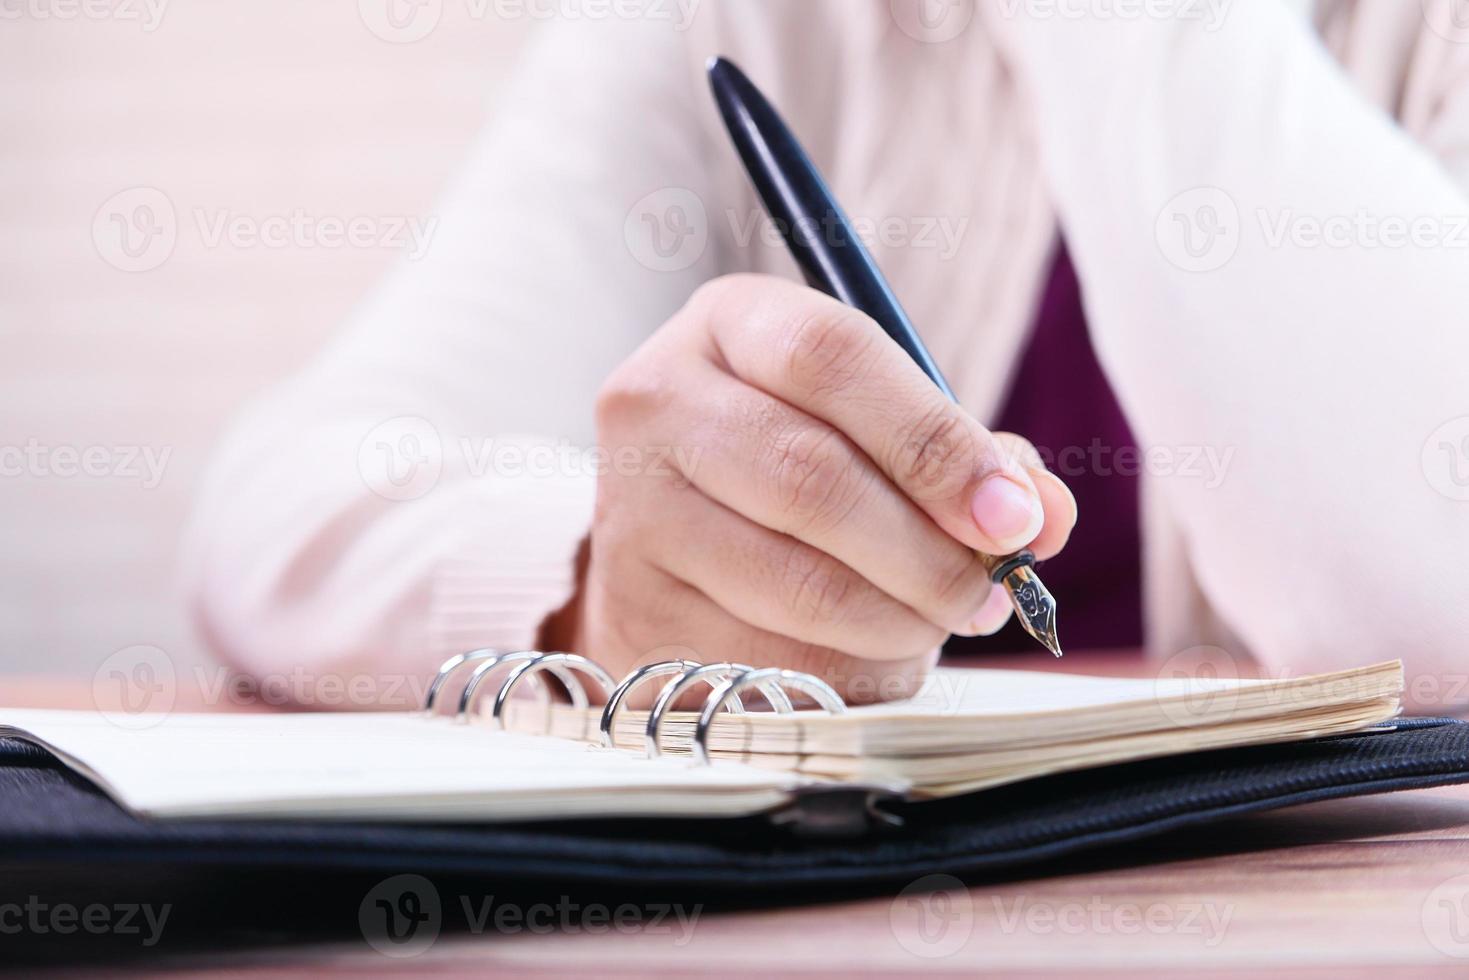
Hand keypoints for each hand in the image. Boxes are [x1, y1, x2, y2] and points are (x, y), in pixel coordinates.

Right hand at [553, 274, 1076, 703]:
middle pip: (811, 477)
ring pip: (794, 582)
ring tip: (944, 619)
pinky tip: (874, 651)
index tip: (1012, 517)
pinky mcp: (635, 609)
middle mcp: (657, 402)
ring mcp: (632, 510)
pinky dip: (846, 668)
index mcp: (729, 324)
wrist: (676, 535)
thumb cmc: (796, 462)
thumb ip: (967, 454)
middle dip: (927, 551)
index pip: (830, 358)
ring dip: (899, 619)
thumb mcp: (873, 422)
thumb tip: (1042, 514)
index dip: (934, 441)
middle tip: (991, 592)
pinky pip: (767, 657)